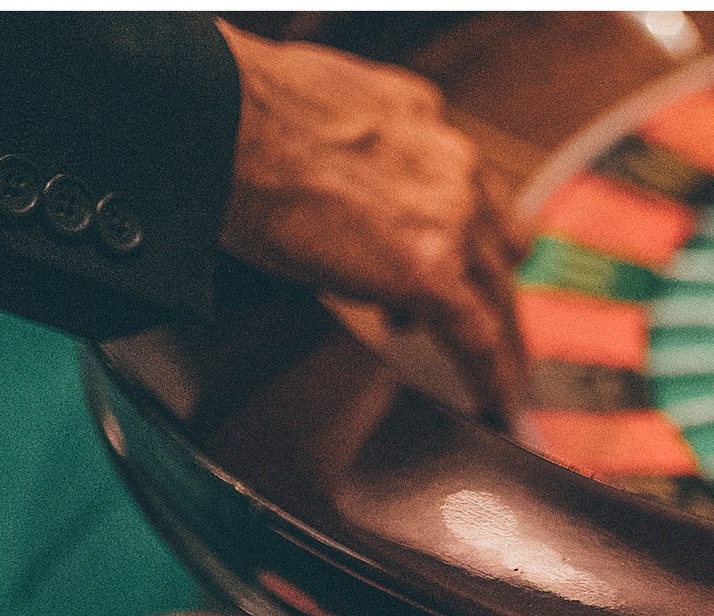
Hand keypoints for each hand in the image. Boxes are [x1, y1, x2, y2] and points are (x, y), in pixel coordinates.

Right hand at [215, 20, 527, 416]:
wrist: (214, 120)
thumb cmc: (235, 115)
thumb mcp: (318, 117)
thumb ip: (355, 161)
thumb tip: (344, 205)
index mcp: (421, 121)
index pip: (473, 192)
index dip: (482, 241)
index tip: (482, 271)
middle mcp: (449, 165)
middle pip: (499, 247)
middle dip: (496, 293)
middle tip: (498, 332)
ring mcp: (448, 215)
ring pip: (499, 292)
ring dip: (499, 335)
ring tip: (495, 374)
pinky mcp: (428, 267)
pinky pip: (476, 334)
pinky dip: (489, 374)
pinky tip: (495, 403)